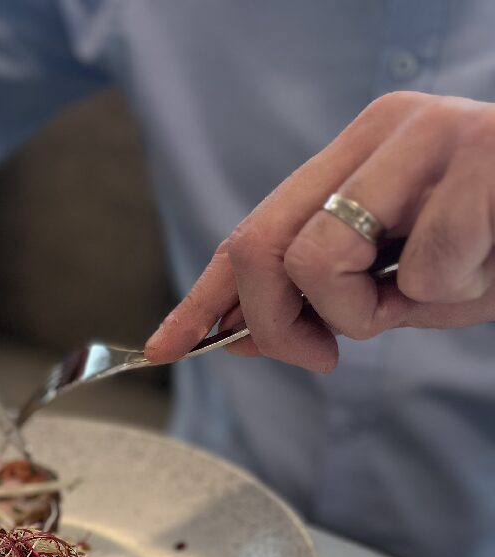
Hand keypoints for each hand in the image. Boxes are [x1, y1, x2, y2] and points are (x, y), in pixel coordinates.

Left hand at [145, 92, 494, 371]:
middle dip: (273, 326)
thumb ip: (332, 299)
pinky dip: (453, 294)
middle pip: (262, 243)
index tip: (165, 346)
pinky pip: (422, 269)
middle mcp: (385, 132)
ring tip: (435, 292)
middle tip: (323, 354)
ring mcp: (434, 137)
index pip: (255, 229)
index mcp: (359, 155)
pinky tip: (493, 264)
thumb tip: (240, 337)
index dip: (204, 297)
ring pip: (322, 257)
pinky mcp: (484, 159)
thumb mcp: (409, 281)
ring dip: (368, 313)